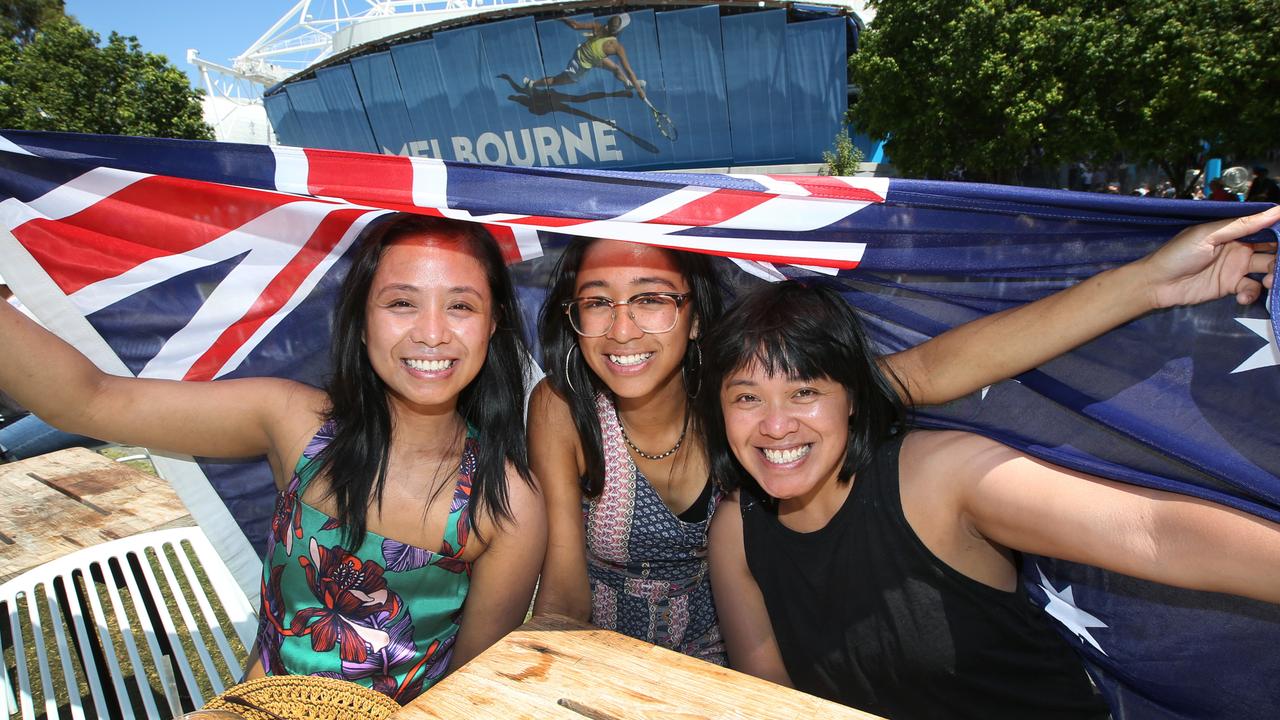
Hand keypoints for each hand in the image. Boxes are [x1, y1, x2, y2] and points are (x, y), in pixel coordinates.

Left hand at [1140, 205, 1278, 307]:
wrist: (1157, 284)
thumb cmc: (1178, 254)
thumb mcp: (1208, 235)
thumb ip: (1242, 225)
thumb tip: (1276, 210)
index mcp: (1233, 232)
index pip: (1265, 230)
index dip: (1278, 234)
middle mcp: (1238, 249)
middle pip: (1271, 251)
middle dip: (1279, 259)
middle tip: (1278, 267)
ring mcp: (1235, 269)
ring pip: (1266, 270)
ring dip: (1273, 276)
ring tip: (1270, 281)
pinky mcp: (1230, 287)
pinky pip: (1250, 289)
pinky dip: (1251, 294)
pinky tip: (1241, 297)